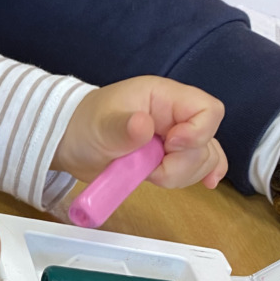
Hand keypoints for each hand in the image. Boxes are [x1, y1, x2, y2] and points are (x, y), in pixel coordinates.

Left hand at [53, 76, 225, 189]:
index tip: (169, 147)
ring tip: (151, 174)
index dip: (198, 132)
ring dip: (183, 174)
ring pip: (204, 157)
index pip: (207, 109)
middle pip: (206, 140)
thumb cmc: (86, 125)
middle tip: (151, 169)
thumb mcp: (100, 126)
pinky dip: (203, 175)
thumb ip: (123, 126)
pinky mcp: (172, 157)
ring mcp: (176, 137)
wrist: (72, 144)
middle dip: (183, 163)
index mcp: (163, 96)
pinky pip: (199, 165)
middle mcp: (176, 115)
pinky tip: (206, 184)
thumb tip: (143, 125)